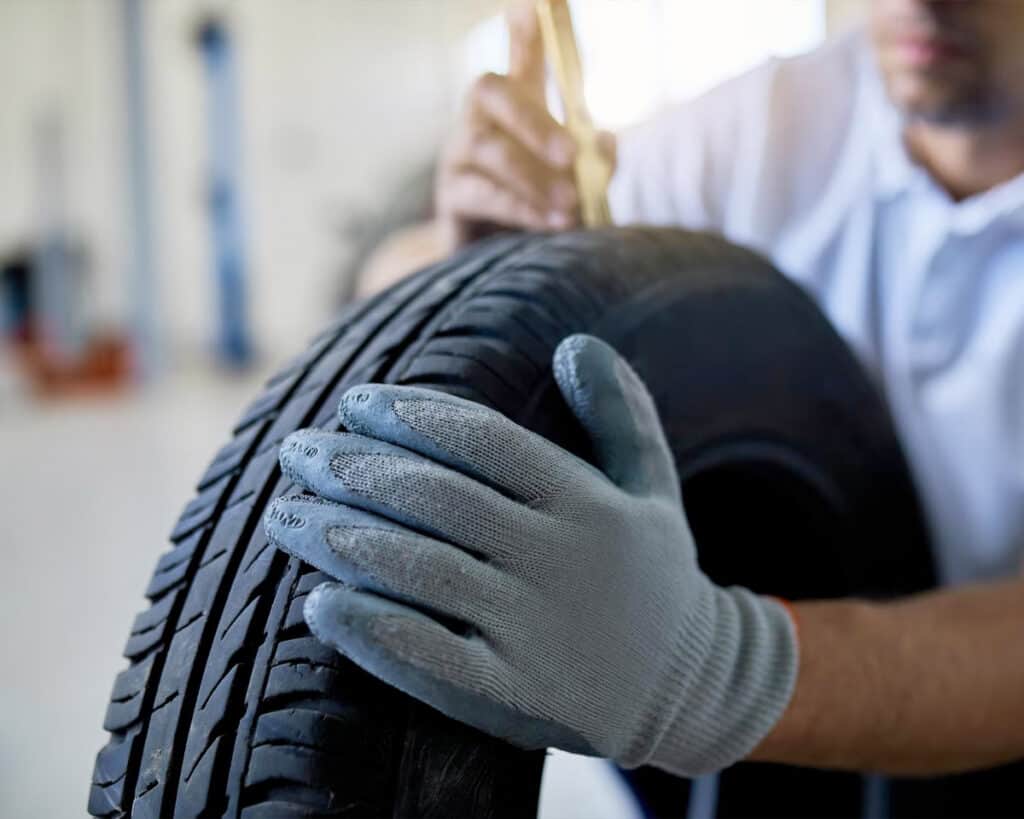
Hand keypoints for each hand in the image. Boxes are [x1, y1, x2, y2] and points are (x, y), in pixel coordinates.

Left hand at [264, 335, 796, 775]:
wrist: (691, 686)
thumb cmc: (655, 573)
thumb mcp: (654, 485)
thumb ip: (621, 411)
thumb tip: (577, 342)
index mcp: (586, 503)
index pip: (482, 442)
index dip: (409, 414)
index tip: (352, 400)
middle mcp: (559, 563)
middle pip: (436, 500)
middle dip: (355, 469)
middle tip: (297, 451)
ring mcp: (534, 633)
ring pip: (418, 571)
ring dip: (340, 538)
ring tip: (284, 513)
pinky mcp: (512, 695)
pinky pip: (429, 660)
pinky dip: (369, 630)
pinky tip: (318, 603)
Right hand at [436, 4, 615, 249]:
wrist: (492, 261)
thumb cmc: (538, 211)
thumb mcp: (574, 182)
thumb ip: (594, 160)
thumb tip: (605, 141)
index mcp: (514, 106)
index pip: (521, 55)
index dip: (529, 29)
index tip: (538, 2)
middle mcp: (479, 119)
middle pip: (491, 90)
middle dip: (535, 120)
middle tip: (572, 155)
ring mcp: (458, 155)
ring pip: (487, 148)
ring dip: (533, 176)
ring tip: (572, 206)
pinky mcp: (450, 196)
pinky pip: (481, 194)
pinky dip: (521, 208)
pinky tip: (551, 224)